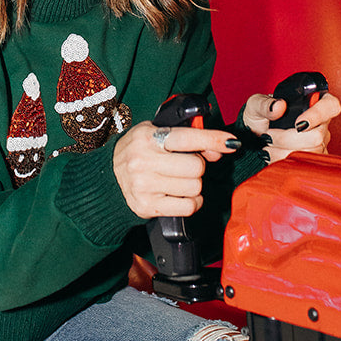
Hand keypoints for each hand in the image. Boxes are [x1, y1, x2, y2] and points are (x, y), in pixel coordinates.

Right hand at [113, 121, 240, 218]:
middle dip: (198, 167)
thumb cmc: (139, 151)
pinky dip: (191, 202)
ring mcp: (144, 185)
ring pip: (194, 188)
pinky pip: (188, 207)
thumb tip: (218, 150)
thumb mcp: (156, 133)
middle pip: (195, 167)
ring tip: (180, 180)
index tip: (231, 143)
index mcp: (148, 137)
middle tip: (186, 166)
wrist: (108, 177)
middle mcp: (144, 160)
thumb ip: (188, 138)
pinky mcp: (147, 206)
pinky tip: (180, 195)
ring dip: (194, 185)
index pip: (187, 138)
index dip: (213, 139)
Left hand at [241, 90, 340, 160]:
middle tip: (269, 135)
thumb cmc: (260, 116)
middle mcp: (321, 123)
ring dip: (283, 151)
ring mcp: (320, 143)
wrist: (255, 136)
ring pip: (311, 154)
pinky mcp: (313, 159)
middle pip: (318, 136)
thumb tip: (278, 106)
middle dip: (288, 139)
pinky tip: (273, 155)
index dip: (318, 115)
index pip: (330, 106)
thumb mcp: (256, 105)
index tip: (298, 123)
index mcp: (313, 102)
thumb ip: (265, 104)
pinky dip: (285, 162)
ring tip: (268, 145)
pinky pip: (305, 166)